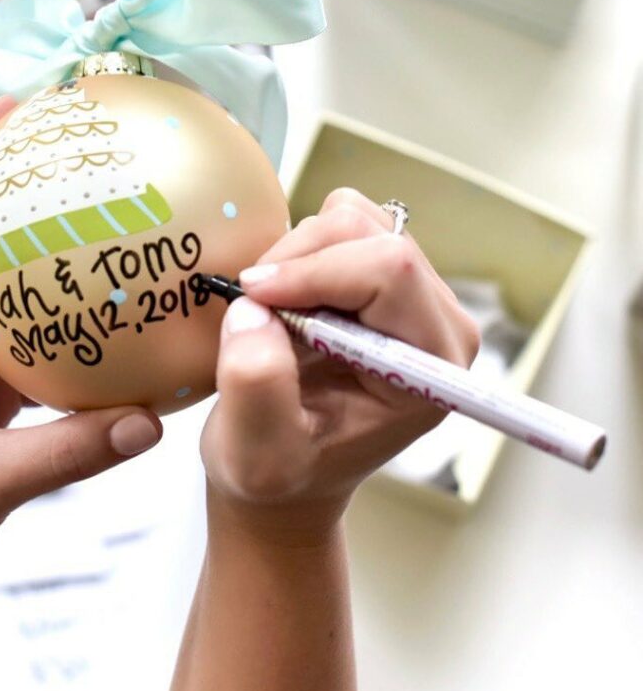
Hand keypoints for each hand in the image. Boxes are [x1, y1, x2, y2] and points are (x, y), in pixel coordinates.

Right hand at [201, 187, 478, 544]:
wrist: (290, 473)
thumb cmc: (282, 473)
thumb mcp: (258, 454)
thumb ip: (257, 388)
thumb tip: (253, 310)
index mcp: (429, 369)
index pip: (391, 271)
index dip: (313, 272)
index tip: (251, 299)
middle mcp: (438, 322)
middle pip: (369, 234)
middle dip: (296, 260)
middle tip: (252, 309)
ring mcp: (415, 293)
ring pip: (353, 217)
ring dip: (295, 255)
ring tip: (271, 312)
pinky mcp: (385, 275)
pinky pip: (340, 222)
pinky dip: (300, 250)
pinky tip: (287, 300)